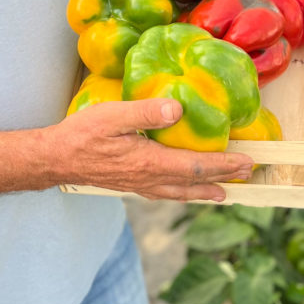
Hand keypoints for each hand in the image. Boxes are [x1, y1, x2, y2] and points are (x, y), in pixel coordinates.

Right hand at [53, 98, 254, 202]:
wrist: (55, 159)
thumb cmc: (81, 134)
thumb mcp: (112, 116)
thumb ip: (145, 112)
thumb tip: (177, 109)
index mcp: (148, 163)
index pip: (194, 166)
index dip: (222, 164)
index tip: (245, 162)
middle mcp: (148, 179)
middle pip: (192, 182)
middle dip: (221, 178)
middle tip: (247, 176)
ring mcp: (138, 185)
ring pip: (179, 192)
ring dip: (203, 191)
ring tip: (222, 193)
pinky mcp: (129, 184)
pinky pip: (163, 193)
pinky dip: (181, 193)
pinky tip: (181, 190)